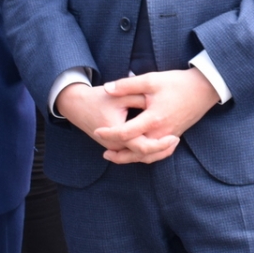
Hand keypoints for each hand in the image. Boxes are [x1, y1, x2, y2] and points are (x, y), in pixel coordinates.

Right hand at [55, 81, 177, 164]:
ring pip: (137, 157)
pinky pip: (133, 153)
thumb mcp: (121, 95)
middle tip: (176, 140)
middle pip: (141, 155)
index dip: (160, 143)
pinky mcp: (113, 146)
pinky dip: (146, 151)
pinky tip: (160, 143)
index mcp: (116, 132)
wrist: (77, 104)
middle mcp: (113, 144)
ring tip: (172, 143)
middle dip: (160, 151)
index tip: (174, 136)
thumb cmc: (99, 97)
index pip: (142, 146)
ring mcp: (112, 147)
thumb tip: (160, 104)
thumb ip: (139, 98)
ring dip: (155, 153)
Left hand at [92, 68, 219, 164]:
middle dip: (119, 155)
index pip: (126, 133)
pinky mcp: (175, 136)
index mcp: (153, 119)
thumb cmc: (178, 83)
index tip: (97, 131)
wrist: (205, 88)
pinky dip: (146, 156)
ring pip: (148, 156)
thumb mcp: (151, 80)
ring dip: (131, 159)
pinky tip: (138, 152)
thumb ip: (128, 85)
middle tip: (104, 154)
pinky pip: (158, 153)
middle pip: (136, 152)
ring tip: (117, 156)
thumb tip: (107, 88)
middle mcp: (161, 132)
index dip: (109, 134)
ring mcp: (169, 136)